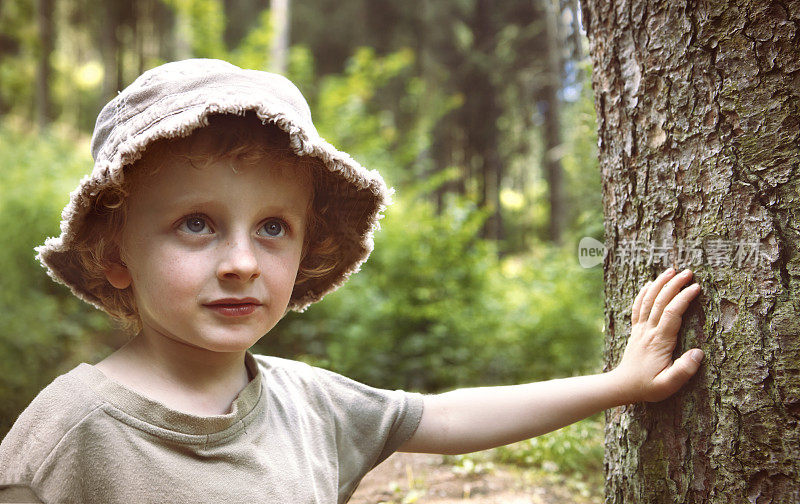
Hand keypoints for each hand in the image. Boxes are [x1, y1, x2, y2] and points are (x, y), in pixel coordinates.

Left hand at [612, 267, 703, 403]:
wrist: (623, 386)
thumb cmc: (647, 387)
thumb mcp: (667, 385)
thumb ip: (683, 371)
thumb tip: (699, 353)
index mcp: (659, 342)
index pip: (671, 313)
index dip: (683, 298)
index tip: (696, 287)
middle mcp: (648, 331)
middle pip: (660, 301)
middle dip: (674, 284)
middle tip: (688, 272)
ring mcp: (640, 329)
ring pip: (648, 301)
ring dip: (659, 284)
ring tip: (671, 270)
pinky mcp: (635, 331)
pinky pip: (637, 307)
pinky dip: (643, 293)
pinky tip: (649, 283)